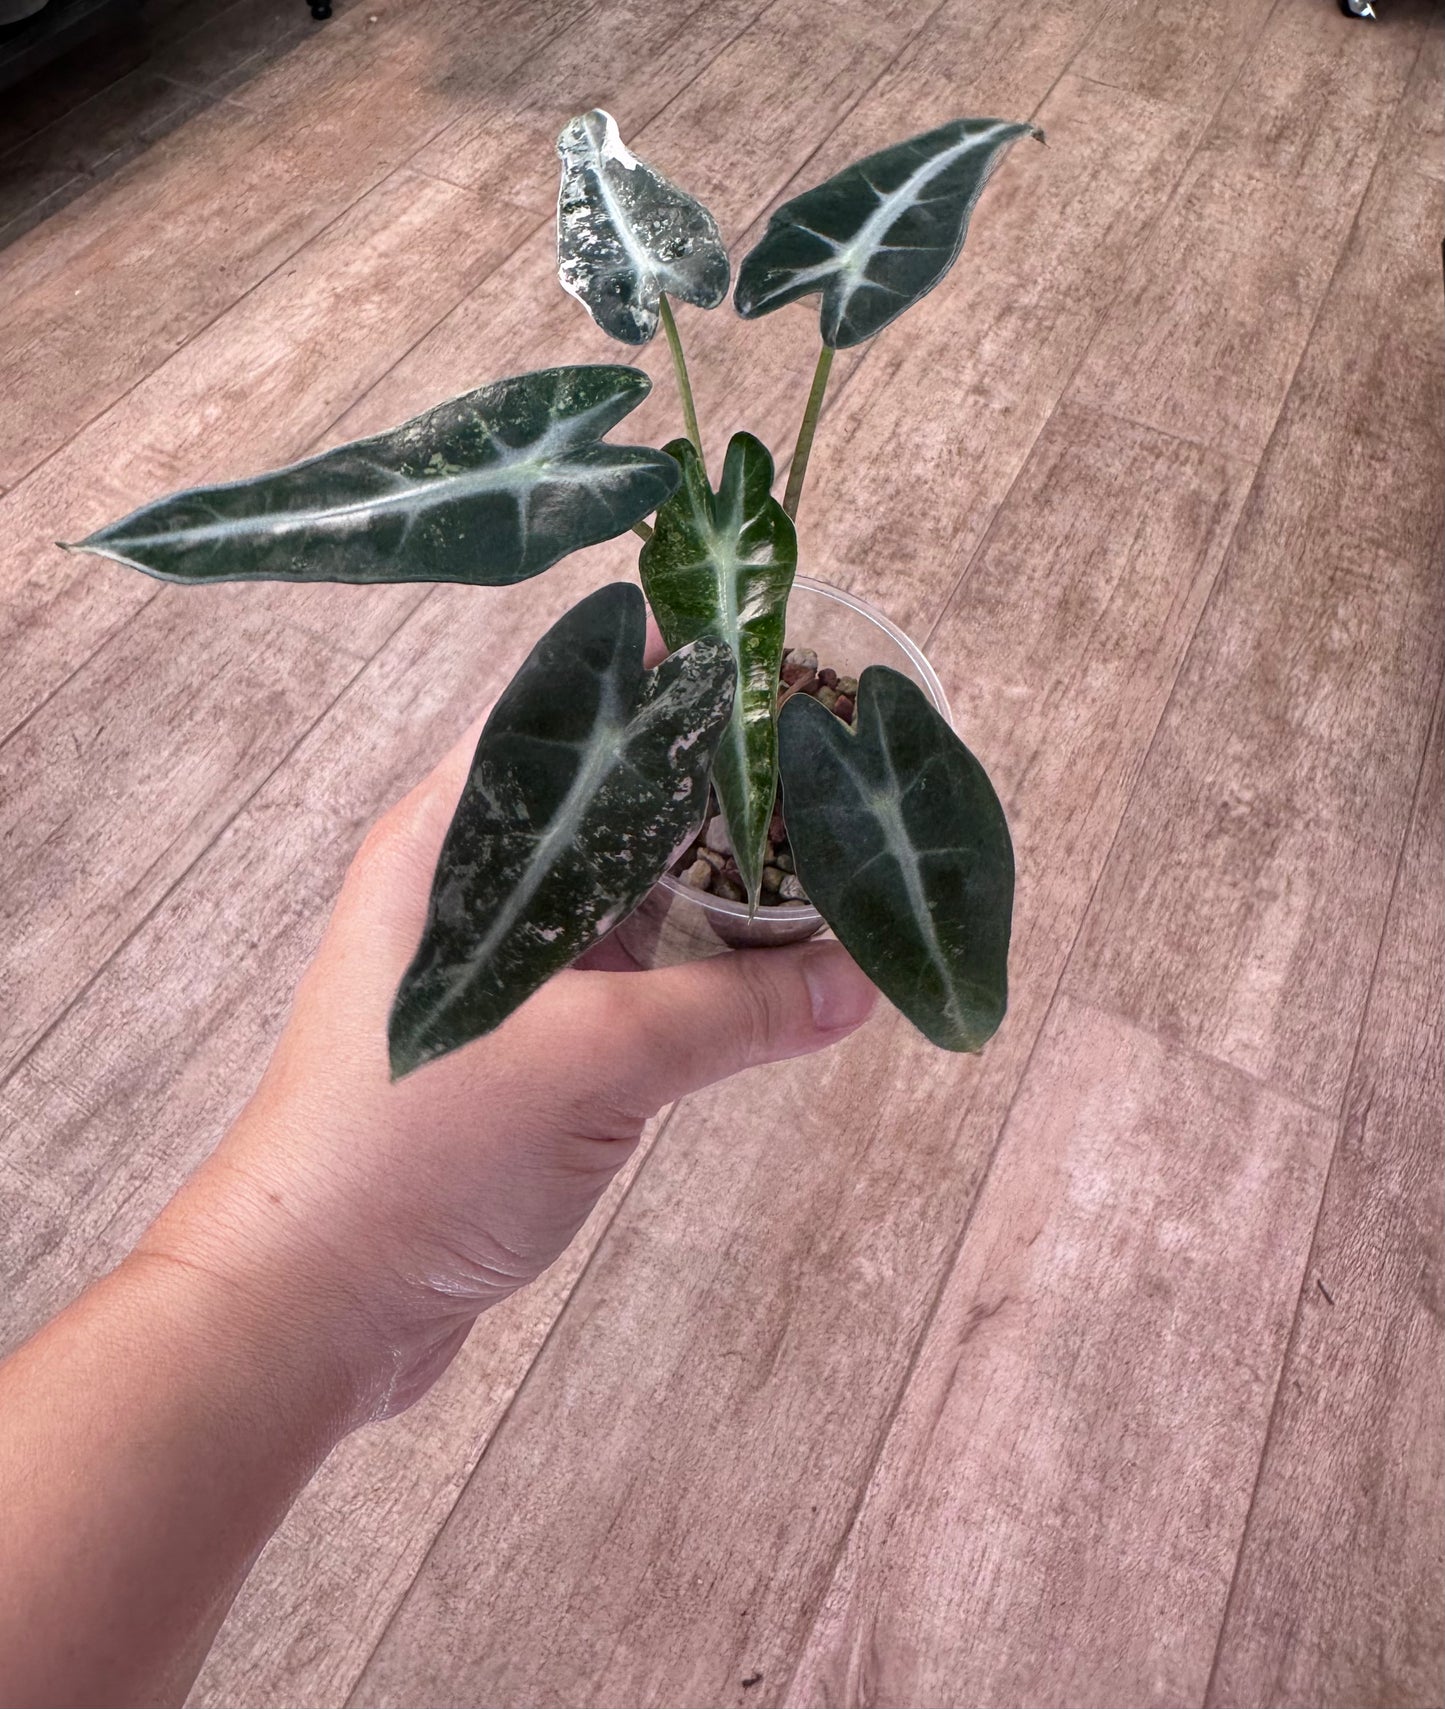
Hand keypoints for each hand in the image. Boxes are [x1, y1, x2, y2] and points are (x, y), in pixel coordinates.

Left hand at [141, 713, 877, 1426]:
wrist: (314, 1303)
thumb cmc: (416, 1145)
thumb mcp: (591, 1059)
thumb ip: (734, 1011)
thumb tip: (864, 979)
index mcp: (451, 834)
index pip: (567, 707)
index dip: (665, 674)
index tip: (775, 660)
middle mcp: (472, 882)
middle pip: (609, 799)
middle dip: (716, 784)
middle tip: (832, 766)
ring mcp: (498, 966)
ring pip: (626, 893)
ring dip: (714, 884)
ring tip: (828, 859)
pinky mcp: (524, 1044)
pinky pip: (629, 976)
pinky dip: (697, 969)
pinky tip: (774, 970)